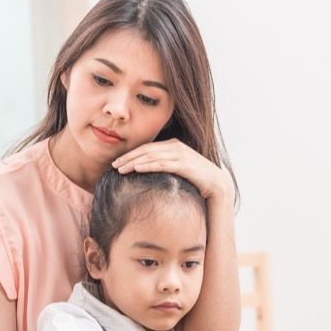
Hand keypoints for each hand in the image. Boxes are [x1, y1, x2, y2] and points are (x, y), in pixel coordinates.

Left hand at [112, 139, 233, 203]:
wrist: (218, 186)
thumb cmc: (196, 181)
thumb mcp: (178, 171)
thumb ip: (165, 167)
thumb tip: (148, 174)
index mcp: (173, 145)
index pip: (147, 148)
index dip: (130, 154)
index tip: (117, 162)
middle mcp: (176, 146)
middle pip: (146, 150)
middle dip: (128, 157)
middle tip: (112, 165)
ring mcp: (180, 154)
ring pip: (151, 156)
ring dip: (133, 162)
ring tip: (119, 169)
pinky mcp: (184, 164)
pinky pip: (161, 163)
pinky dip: (147, 165)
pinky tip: (136, 169)